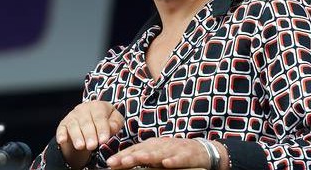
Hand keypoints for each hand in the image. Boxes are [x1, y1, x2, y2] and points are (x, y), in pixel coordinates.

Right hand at [56, 100, 124, 167]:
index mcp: (97, 106)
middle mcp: (83, 108)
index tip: (104, 140)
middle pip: (86, 121)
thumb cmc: (104, 123)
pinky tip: (62, 140)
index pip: (100, 117)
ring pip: (73, 125)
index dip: (102, 128)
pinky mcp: (63, 124)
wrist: (91, 124)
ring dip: (77, 136)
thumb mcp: (114, 121)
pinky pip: (61, 128)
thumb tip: (111, 128)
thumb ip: (115, 123)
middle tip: (93, 145)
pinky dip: (61, 134)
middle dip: (89, 134)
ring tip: (81, 146)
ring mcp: (72, 116)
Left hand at [105, 137, 220, 168]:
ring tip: (137, 160)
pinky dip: (173, 160)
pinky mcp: (187, 155)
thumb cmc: (174, 153)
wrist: (201, 151)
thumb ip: (140, 159)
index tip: (109, 163)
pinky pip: (179, 158)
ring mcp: (174, 149)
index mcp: (151, 145)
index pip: (133, 150)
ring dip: (148, 157)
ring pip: (159, 153)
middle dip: (130, 156)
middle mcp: (160, 146)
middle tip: (118, 161)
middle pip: (143, 151)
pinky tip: (166, 163)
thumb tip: (119, 164)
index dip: (121, 156)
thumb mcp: (156, 155)